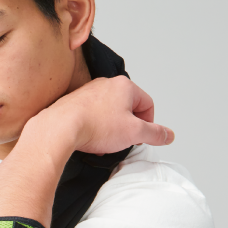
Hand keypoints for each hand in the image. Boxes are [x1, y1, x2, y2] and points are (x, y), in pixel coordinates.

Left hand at [26, 76, 173, 155]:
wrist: (60, 128)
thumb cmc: (94, 125)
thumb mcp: (134, 133)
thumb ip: (155, 133)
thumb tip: (167, 135)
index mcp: (124, 86)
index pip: (147, 104)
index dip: (148, 124)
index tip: (140, 137)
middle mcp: (105, 84)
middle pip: (127, 108)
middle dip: (126, 128)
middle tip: (121, 141)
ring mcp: (88, 93)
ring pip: (108, 114)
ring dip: (110, 131)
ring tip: (103, 143)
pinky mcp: (73, 103)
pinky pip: (91, 116)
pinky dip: (94, 129)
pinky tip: (90, 140)